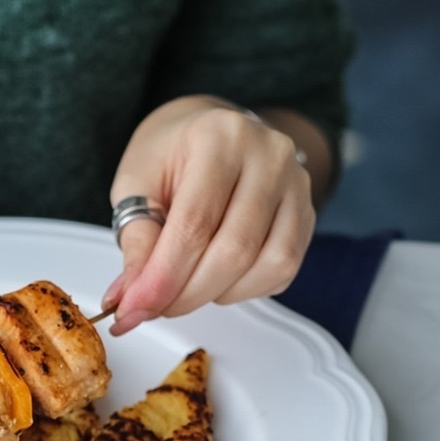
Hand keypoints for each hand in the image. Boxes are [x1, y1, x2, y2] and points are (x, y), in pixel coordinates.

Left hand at [102, 95, 316, 335]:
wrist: (207, 131)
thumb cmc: (172, 154)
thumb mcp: (136, 184)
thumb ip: (137, 240)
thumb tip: (133, 297)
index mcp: (219, 137)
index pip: (194, 224)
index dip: (164, 278)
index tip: (134, 309)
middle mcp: (268, 155)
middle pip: (234, 250)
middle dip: (188, 294)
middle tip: (154, 307)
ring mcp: (295, 184)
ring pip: (267, 265)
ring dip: (219, 293)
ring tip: (186, 287)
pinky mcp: (307, 213)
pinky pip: (283, 269)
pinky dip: (246, 288)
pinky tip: (218, 278)